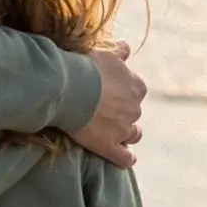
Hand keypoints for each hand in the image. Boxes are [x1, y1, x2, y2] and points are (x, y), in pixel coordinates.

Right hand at [73, 41, 144, 165]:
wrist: (70, 87)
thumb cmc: (86, 67)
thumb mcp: (105, 53)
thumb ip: (119, 52)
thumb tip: (127, 48)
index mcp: (136, 86)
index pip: (136, 90)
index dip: (124, 92)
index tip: (112, 92)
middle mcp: (134, 108)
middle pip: (134, 113)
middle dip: (124, 113)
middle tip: (106, 111)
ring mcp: (123, 129)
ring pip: (133, 135)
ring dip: (127, 134)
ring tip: (116, 134)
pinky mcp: (109, 146)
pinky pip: (124, 158)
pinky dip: (126, 159)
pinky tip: (126, 159)